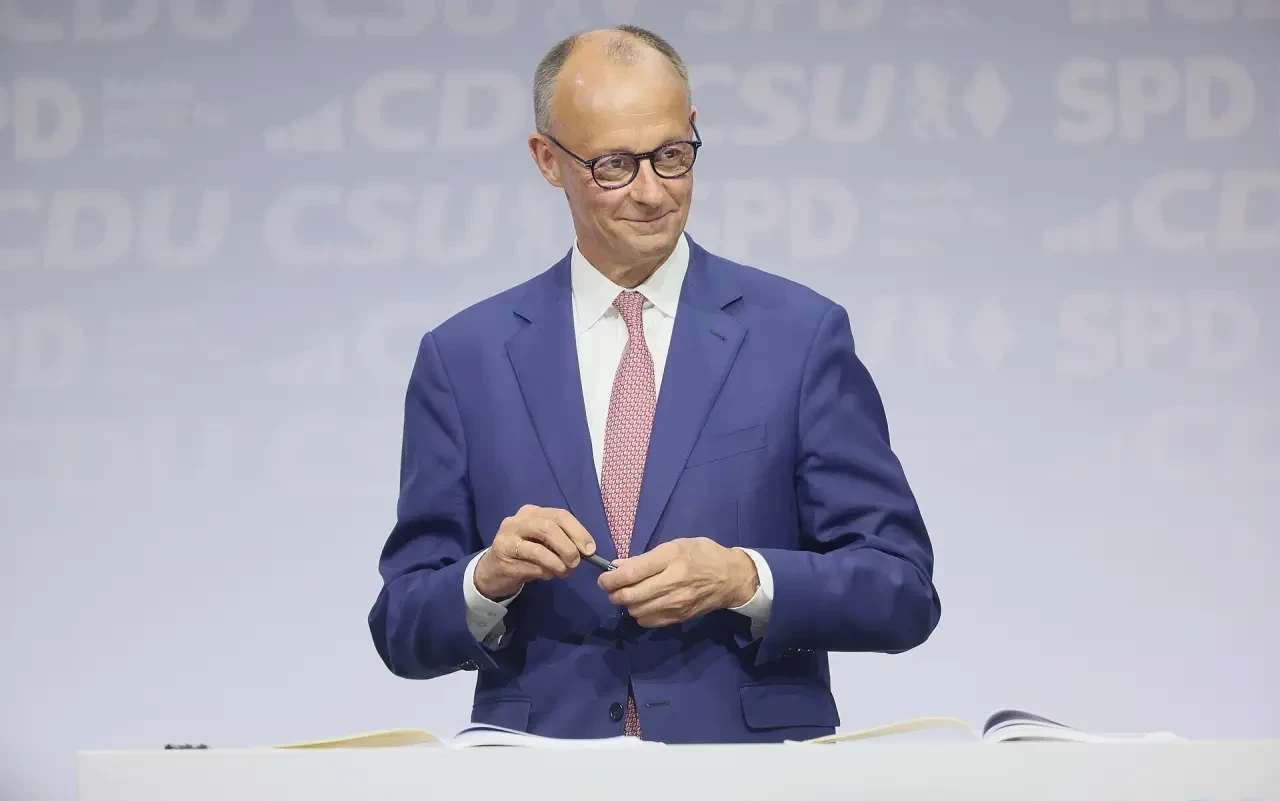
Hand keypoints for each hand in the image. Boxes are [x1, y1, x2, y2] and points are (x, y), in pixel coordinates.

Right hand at [474, 505, 596, 600]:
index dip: (578, 532)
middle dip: (568, 547)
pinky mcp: (503, 558)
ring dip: (557, 564)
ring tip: (563, 572)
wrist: (493, 570)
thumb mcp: (543, 541)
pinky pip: (532, 566)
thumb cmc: (525, 553)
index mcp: (532, 512)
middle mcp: (518, 521)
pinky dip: (545, 572)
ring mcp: (507, 539)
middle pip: (549, 528)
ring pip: (539, 549)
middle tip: (576, 563)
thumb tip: (587, 550)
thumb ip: (562, 540)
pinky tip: (546, 575)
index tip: (590, 550)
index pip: (560, 515)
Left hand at [597, 538, 758, 627]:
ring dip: (627, 604)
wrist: (731, 578)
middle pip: (630, 595)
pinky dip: (639, 614)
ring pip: (636, 611)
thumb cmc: (702, 555)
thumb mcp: (675, 546)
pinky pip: (648, 621)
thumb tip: (617, 566)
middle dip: (613, 593)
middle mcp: (673, 582)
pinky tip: (644, 605)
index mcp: (671, 559)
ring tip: (629, 595)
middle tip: (611, 588)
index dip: (611, 578)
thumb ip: (645, 558)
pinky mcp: (679, 618)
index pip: (632, 573)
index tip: (604, 578)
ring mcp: (676, 603)